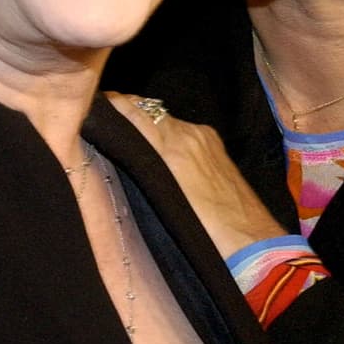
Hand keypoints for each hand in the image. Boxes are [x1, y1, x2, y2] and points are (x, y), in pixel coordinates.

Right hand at [106, 96, 284, 258]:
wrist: (248, 239)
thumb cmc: (202, 230)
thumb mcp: (161, 200)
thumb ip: (139, 166)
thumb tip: (119, 148)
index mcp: (172, 147)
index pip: (134, 109)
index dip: (112, 104)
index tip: (95, 106)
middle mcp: (188, 134)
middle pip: (148, 110)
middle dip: (128, 113)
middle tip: (109, 124)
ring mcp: (204, 138)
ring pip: (165, 120)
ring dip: (149, 125)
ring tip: (134, 141)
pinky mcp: (215, 145)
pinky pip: (183, 130)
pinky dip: (169, 135)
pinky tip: (164, 154)